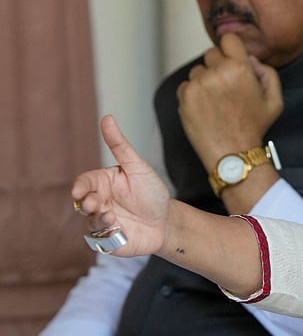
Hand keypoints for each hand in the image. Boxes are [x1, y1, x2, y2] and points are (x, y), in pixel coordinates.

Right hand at [71, 115, 171, 256]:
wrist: (166, 221)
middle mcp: (99, 201)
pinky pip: (98, 238)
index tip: (80, 190)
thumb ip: (119, 145)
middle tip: (95, 203)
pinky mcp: (107, 239)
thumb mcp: (138, 166)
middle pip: (82, 202)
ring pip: (88, 221)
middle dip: (86, 203)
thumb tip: (107, 118)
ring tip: (112, 217)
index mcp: (103, 183)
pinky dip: (105, 234)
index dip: (80, 186)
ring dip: (97, 219)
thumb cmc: (152, 192)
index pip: (85, 181)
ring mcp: (101, 221)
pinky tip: (118, 228)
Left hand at [176, 33, 283, 170]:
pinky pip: (186, 85)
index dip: (231, 49)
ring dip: (205, 80)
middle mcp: (217, 72)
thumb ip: (267, 72)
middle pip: (211, 53)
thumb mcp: (275, 100)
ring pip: (198, 70)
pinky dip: (194, 94)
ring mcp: (198, 84)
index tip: (232, 59)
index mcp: (240, 68)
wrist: (233, 153)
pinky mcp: (185, 97)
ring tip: (217, 101)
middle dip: (218, 65)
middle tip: (227, 86)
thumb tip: (251, 59)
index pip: (228, 39)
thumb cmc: (254, 127)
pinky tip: (206, 108)